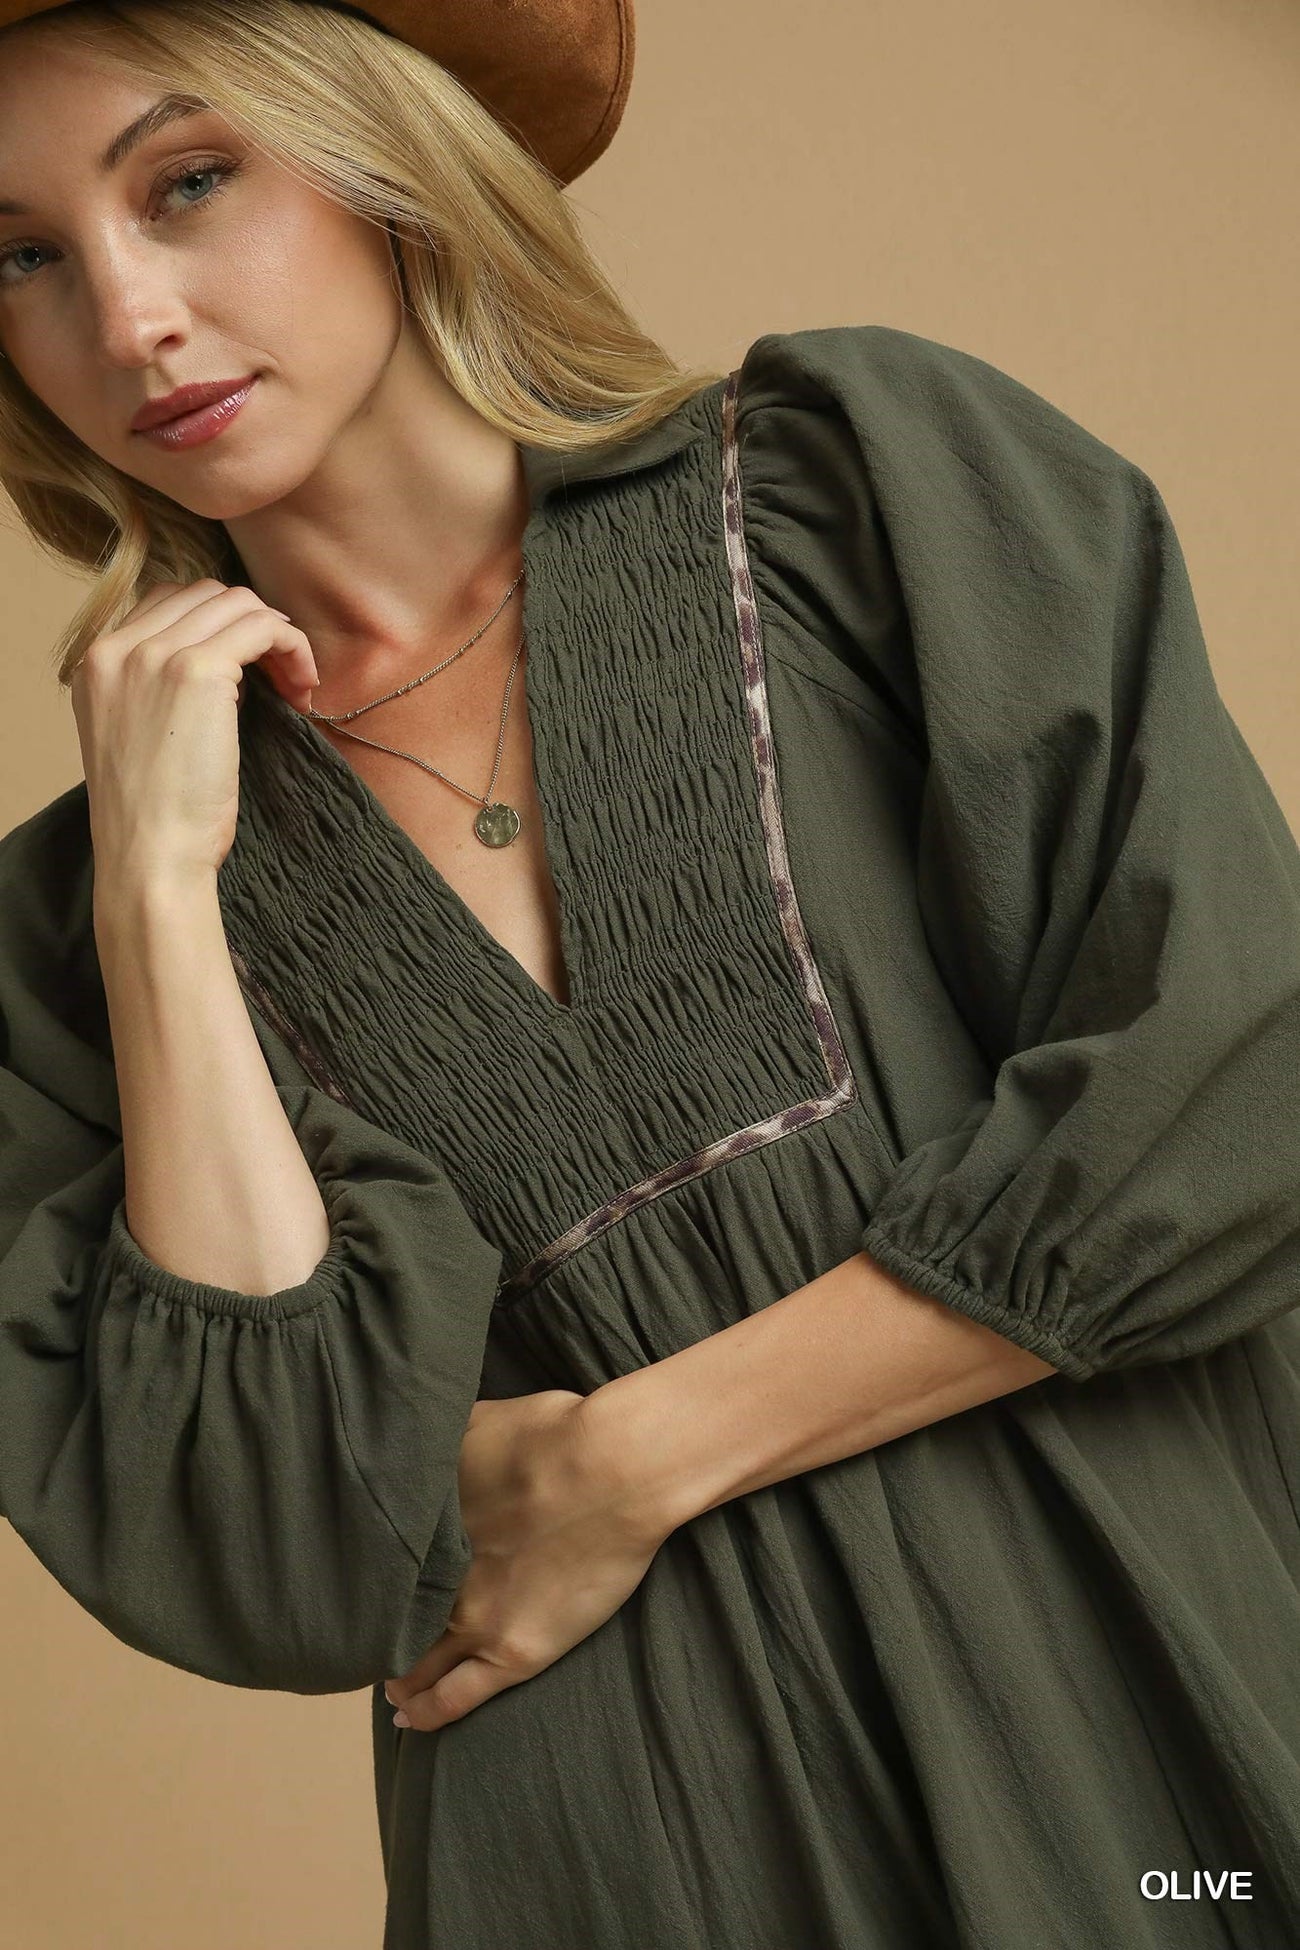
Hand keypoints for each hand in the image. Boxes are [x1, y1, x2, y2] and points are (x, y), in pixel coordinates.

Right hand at [71, 577, 317, 891]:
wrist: (150, 856)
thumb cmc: (156, 814)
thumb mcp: (138, 735)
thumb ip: (159, 688)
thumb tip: (227, 664)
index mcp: (96, 661)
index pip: (168, 602)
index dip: (219, 626)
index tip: (250, 667)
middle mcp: (118, 647)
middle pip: (206, 595)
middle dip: (253, 627)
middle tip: (282, 678)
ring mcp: (154, 655)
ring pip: (238, 604)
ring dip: (279, 638)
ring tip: (296, 687)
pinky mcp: (196, 671)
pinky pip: (263, 627)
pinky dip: (294, 648)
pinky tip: (302, 691)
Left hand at [384, 1389, 670, 1731]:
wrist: (613, 1469)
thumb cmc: (555, 1432)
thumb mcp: (476, 1419)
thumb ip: (442, 1439)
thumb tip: (418, 1431)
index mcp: (426, 1525)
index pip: (376, 1566)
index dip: (368, 1579)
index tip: (365, 1583)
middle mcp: (435, 1577)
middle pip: (386, 1617)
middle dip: (375, 1628)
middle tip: (366, 1635)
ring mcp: (471, 1619)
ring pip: (412, 1665)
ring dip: (395, 1674)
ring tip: (386, 1678)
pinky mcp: (511, 1653)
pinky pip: (452, 1701)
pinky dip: (424, 1713)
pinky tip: (406, 1716)